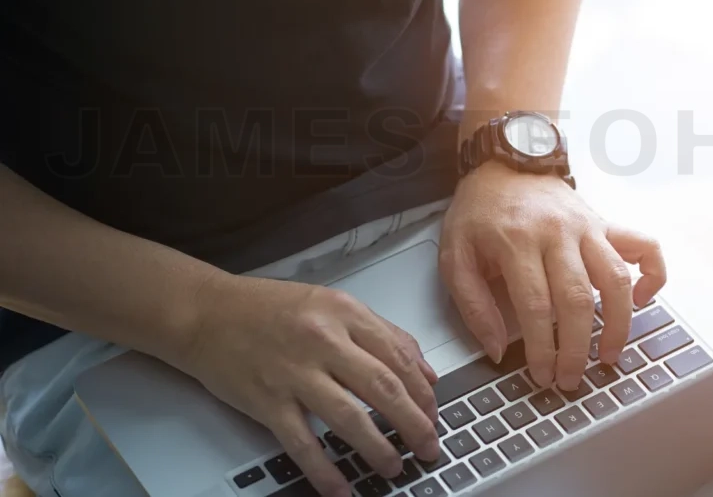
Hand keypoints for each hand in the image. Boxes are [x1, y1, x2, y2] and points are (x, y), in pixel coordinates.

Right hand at [183, 275, 439, 496]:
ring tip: (395, 467)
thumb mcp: (331, 305)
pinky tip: (342, 489)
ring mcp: (294, 372)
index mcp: (344, 312)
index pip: (398, 355)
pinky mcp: (267, 401)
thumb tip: (424, 370)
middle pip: (383, 387)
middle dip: (414, 423)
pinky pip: (302, 443)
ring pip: (349, 417)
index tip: (435, 414)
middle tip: (429, 447)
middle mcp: (323, 340)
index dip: (424, 391)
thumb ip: (381, 333)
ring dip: (378, 448)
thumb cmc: (269, 308)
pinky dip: (325, 471)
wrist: (206, 312)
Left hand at [439, 162, 666, 391]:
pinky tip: (643, 300)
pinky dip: (653, 275)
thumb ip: (472, 304)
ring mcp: (587, 226)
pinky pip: (644, 246)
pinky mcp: (605, 223)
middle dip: (577, 348)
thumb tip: (497, 348)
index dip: (542, 348)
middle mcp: (557, 233)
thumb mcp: (456, 254)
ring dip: (619, 324)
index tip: (543, 375)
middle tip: (571, 378)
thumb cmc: (479, 211)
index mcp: (517, 241)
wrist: (505, 162)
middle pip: (578, 299)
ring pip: (616, 279)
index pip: (536, 305)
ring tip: (609, 355)